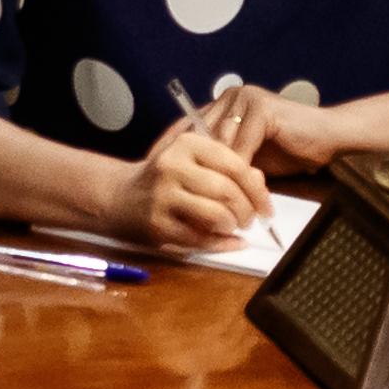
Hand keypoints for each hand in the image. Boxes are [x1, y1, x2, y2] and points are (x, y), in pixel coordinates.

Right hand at [125, 113, 271, 252]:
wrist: (121, 197)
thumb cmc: (167, 177)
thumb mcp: (194, 160)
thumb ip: (227, 166)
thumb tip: (259, 184)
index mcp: (187, 144)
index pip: (235, 164)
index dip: (257, 188)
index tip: (267, 205)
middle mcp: (172, 166)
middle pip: (227, 191)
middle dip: (247, 210)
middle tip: (252, 219)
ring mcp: (163, 197)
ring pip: (215, 215)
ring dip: (233, 225)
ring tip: (235, 226)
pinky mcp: (157, 225)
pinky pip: (199, 239)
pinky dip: (221, 244)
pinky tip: (230, 242)